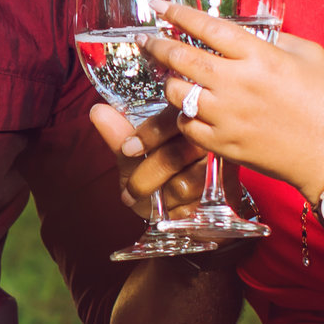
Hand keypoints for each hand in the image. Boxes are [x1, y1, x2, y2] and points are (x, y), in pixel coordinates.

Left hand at [88, 101, 212, 219]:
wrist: (181, 207)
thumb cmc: (156, 172)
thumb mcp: (134, 155)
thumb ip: (119, 135)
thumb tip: (97, 112)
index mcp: (184, 118)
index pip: (170, 119)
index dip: (148, 134)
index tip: (128, 149)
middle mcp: (205, 138)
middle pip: (174, 156)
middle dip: (145, 177)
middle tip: (129, 192)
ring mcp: (218, 166)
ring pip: (185, 184)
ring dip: (160, 197)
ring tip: (149, 203)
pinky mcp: (225, 191)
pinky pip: (195, 204)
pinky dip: (175, 211)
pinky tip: (167, 210)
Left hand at [146, 3, 323, 194]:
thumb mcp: (309, 55)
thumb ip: (276, 38)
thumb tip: (249, 32)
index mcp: (259, 56)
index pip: (207, 27)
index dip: (177, 14)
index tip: (159, 6)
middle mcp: (237, 84)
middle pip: (181, 57)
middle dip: (157, 45)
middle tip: (145, 39)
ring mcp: (227, 116)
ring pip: (177, 93)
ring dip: (169, 81)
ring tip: (172, 76)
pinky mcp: (224, 144)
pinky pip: (186, 126)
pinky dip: (183, 115)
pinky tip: (189, 108)